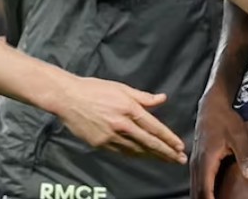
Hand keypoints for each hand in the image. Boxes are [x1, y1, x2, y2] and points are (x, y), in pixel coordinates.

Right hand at [54, 77, 186, 163]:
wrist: (67, 98)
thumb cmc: (94, 89)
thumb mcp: (121, 88)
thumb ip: (143, 97)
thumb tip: (162, 99)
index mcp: (128, 109)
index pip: (154, 127)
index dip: (169, 139)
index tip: (180, 147)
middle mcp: (122, 125)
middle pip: (149, 143)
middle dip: (166, 152)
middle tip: (179, 159)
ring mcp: (110, 137)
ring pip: (137, 150)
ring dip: (153, 156)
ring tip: (165, 159)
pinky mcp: (100, 144)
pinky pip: (122, 152)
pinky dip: (135, 155)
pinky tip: (143, 156)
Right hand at [191, 89, 247, 198]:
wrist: (212, 105)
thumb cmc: (226, 120)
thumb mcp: (239, 137)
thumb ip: (245, 157)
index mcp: (207, 160)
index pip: (205, 189)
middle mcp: (198, 162)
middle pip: (197, 191)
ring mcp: (195, 161)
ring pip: (194, 186)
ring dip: (201, 196)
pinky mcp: (196, 159)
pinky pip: (196, 180)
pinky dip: (200, 190)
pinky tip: (208, 195)